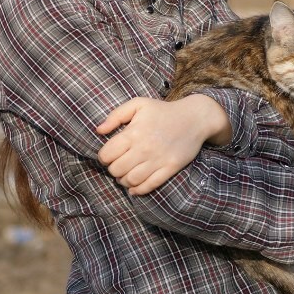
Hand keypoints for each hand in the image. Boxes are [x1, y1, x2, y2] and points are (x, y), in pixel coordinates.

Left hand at [96, 95, 231, 194]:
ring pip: (131, 180)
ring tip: (126, 174)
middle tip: (118, 164)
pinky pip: (149, 186)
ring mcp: (158, 160)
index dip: (104, 157)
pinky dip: (138, 190)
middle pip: (116, 170)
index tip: (109, 155)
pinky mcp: (170, 168)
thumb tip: (99, 130)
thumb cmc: (163, 111)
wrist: (194, 118)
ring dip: (124, 180)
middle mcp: (144, 148)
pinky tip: (134, 186)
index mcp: (133, 133)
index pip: (107, 155)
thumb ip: (116, 115)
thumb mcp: (138, 104)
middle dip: (113, 169)